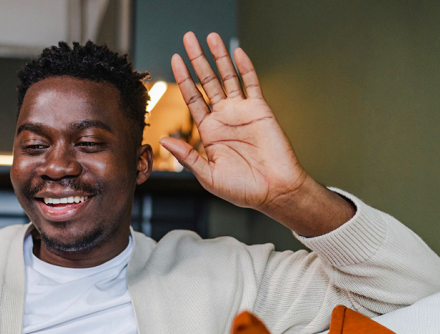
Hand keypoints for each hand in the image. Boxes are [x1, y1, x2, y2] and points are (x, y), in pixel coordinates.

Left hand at [161, 33, 353, 235]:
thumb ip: (187, 156)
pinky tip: (236, 52)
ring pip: (227, 77)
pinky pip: (251, 84)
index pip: (192, 98)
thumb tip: (164, 140)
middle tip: (187, 39)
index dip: (184, 78)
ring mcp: (242, 112)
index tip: (174, 60)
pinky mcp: (260, 110)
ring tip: (209, 37)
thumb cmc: (243, 189)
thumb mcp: (208, 175)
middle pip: (207, 81)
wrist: (274, 191)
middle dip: (197, 59)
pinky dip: (245, 67)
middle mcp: (223, 117)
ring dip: (218, 57)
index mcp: (209, 131)